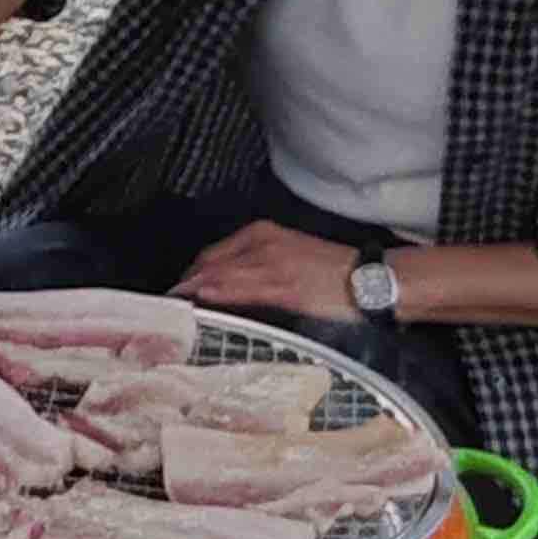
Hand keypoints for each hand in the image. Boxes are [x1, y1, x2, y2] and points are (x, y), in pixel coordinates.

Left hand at [173, 221, 361, 320]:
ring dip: (195, 289)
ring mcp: (272, 264)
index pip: (215, 253)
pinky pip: (242, 288)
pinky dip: (218, 292)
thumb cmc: (335, 273)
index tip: (178, 288)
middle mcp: (264, 243)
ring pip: (221, 274)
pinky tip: (202, 298)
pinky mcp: (283, 287)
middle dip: (188, 281)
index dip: (193, 271)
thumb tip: (232, 285)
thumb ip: (260, 266)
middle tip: (168, 301)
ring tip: (175, 305)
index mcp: (264, 234)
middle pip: (212, 262)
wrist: (369, 280)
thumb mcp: (290, 257)